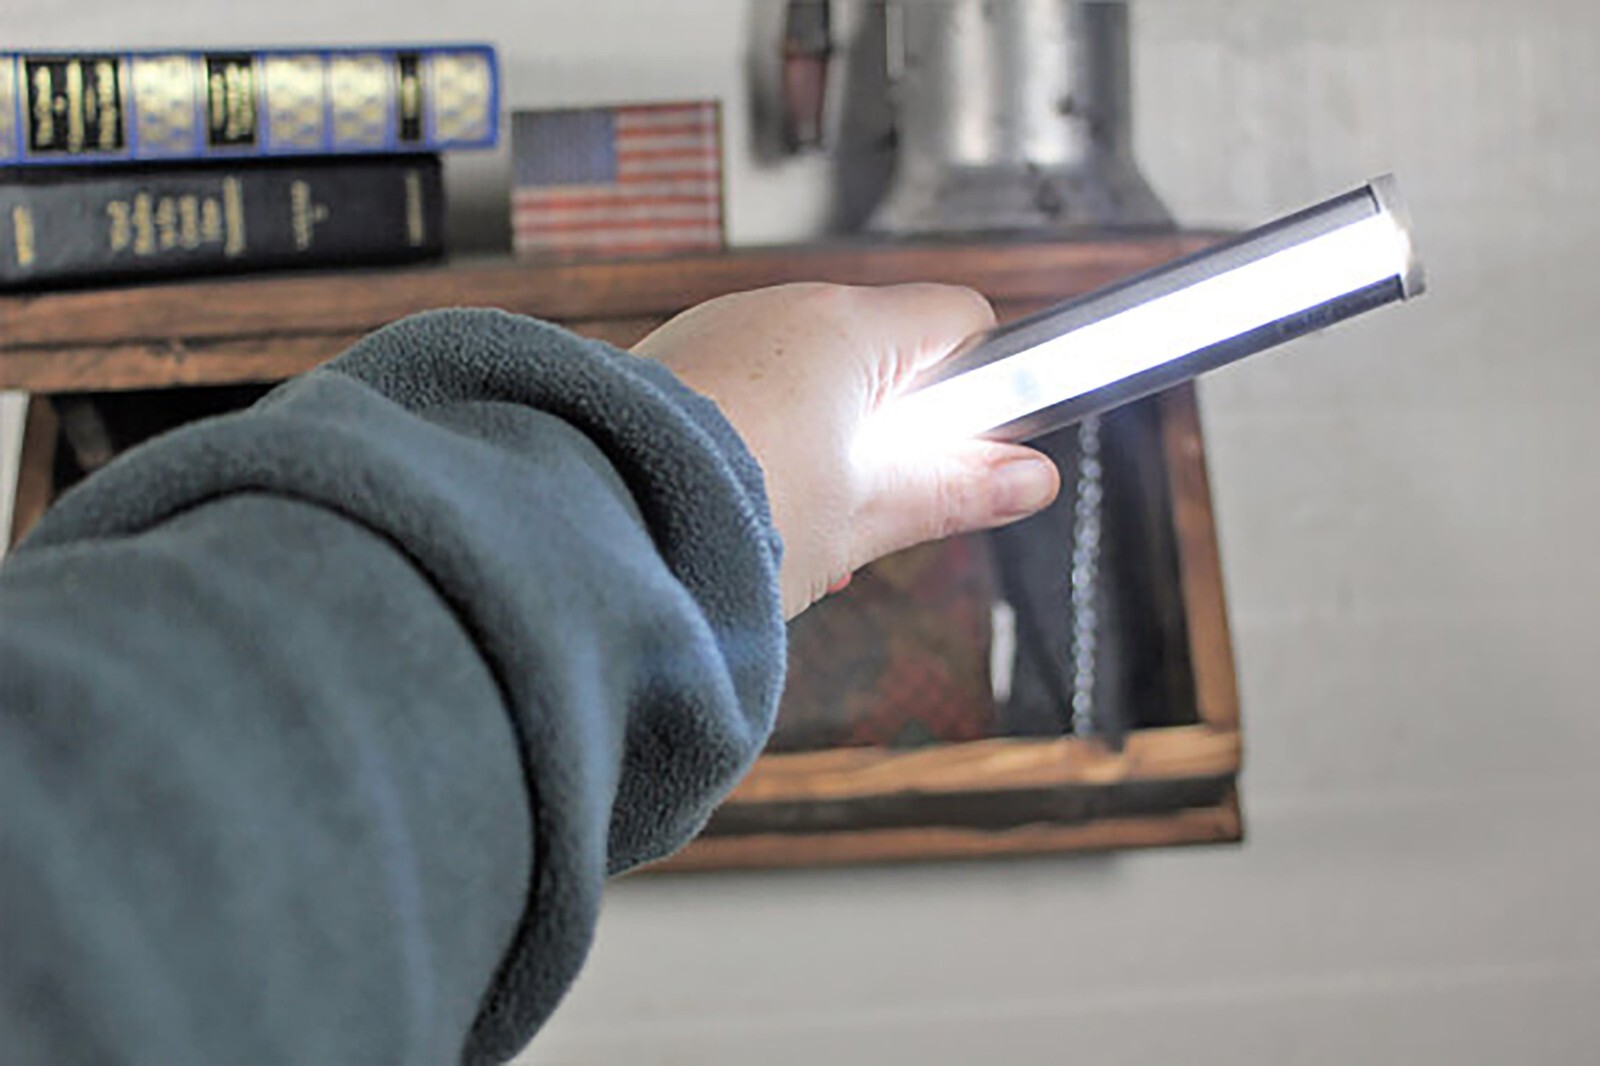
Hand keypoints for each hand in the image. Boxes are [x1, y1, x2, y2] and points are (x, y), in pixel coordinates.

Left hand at [635, 283, 1060, 617]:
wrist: (587, 526)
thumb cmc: (728, 518)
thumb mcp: (862, 517)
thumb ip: (954, 489)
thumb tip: (1029, 478)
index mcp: (846, 329)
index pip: (961, 323)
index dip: (983, 386)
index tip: (970, 452)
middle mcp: (780, 308)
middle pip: (882, 353)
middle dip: (895, 429)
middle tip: (871, 511)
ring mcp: (716, 329)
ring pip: (810, 376)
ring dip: (825, 441)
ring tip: (794, 521)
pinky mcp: (667, 362)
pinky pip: (744, 387)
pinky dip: (760, 438)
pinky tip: (742, 505)